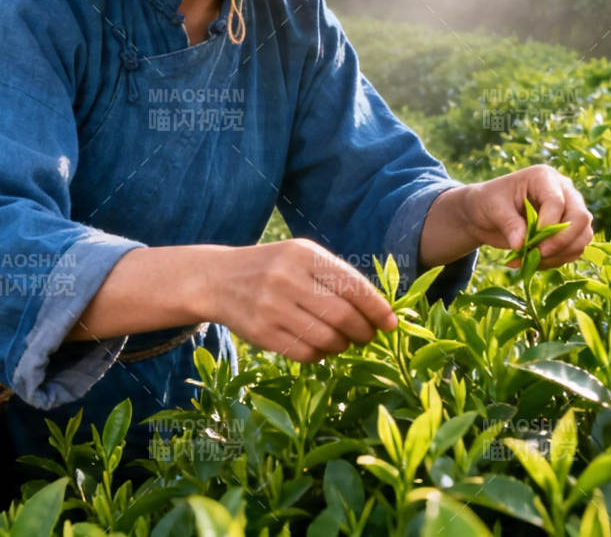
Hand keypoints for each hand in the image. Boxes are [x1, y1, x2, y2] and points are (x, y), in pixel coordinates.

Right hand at [207, 239, 398, 363]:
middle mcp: (287, 278)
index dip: (377, 309)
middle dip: (364, 332)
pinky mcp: (261, 333)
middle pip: (343, 315)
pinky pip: (305, 353)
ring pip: (326, 338)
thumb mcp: (302, 257)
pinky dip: (320, 355)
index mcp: (304, 254)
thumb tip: (379, 311)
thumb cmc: (274, 268)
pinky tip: (320, 347)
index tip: (390, 323)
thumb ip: (337, 277)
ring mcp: (271, 307)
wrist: (220, 279)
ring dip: (342, 345)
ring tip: (343, 342)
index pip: (352, 285)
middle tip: (368, 337)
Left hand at [463, 164, 594, 269]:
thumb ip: (508, 224)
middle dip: (561, 242)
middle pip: (581, 218)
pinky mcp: (568, 231)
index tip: (528, 242)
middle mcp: (564, 191)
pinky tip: (533, 262)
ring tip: (530, 260)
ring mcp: (569, 211)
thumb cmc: (487, 202)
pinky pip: (573, 250)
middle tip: (537, 254)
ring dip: (560, 254)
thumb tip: (521, 245)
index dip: (548, 224)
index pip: (558, 202)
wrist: (485, 214)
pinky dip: (556, 260)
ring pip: (583, 236)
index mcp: (544, 178)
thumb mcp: (492, 208)